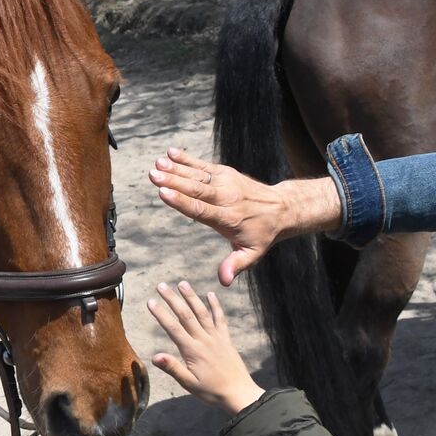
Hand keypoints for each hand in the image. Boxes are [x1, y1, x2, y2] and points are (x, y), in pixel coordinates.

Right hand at [147, 282, 263, 416]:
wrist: (240, 394)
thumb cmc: (212, 391)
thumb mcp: (189, 384)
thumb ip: (173, 368)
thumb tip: (154, 357)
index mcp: (192, 351)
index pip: (173, 328)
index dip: (161, 314)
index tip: (150, 301)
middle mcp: (204, 340)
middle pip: (186, 315)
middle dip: (172, 299)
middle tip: (161, 285)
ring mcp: (216, 338)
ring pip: (202, 313)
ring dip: (191, 297)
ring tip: (182, 283)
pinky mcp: (226, 339)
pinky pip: (220, 319)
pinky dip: (215, 305)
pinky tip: (210, 294)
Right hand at [149, 147, 339, 285]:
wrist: (281, 208)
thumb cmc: (262, 233)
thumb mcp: (253, 253)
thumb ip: (236, 265)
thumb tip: (224, 281)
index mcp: (229, 218)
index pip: (202, 210)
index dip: (182, 202)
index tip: (163, 194)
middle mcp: (226, 198)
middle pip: (196, 189)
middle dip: (174, 182)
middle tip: (153, 175)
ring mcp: (226, 183)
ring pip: (198, 175)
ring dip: (176, 169)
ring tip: (157, 164)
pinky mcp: (225, 173)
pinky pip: (203, 165)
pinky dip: (186, 159)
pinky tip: (170, 153)